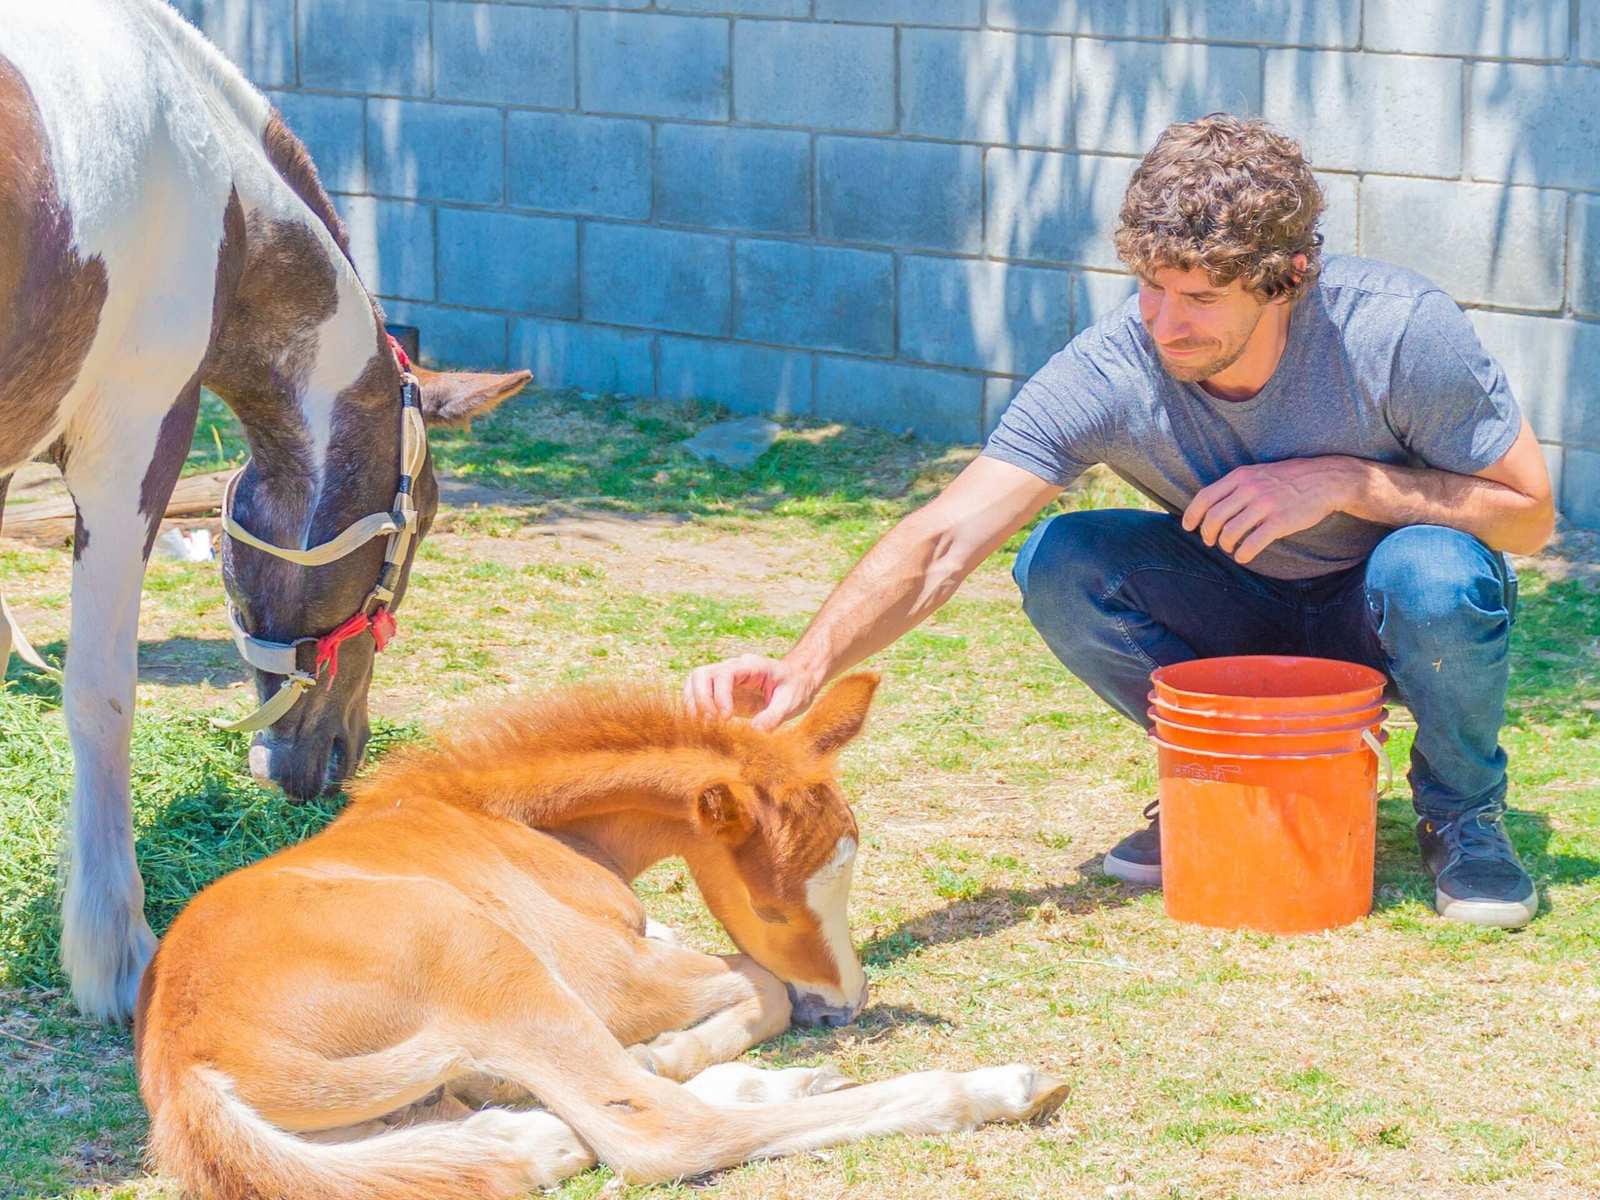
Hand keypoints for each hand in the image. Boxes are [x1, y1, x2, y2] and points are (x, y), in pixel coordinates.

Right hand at [683, 653, 821, 731]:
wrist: (798, 680)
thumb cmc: (796, 688)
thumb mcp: (790, 703)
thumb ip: (773, 717)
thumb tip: (753, 733)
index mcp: (752, 666)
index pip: (725, 674)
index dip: (720, 696)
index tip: (726, 718)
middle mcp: (733, 667)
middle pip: (701, 674)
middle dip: (700, 699)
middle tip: (711, 723)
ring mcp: (724, 677)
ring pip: (695, 681)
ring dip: (693, 704)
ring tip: (704, 726)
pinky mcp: (720, 690)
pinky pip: (697, 692)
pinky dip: (694, 707)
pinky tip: (704, 725)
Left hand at [1182, 457, 1364, 564]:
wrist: (1325, 480)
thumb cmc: (1288, 479)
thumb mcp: (1257, 473)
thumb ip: (1235, 486)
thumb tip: (1210, 506)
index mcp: (1240, 476)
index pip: (1204, 497)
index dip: (1192, 515)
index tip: (1188, 527)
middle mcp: (1249, 489)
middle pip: (1213, 518)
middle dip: (1207, 534)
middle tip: (1210, 542)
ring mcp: (1265, 505)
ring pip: (1230, 533)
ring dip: (1225, 545)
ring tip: (1230, 548)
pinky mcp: (1280, 522)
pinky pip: (1252, 544)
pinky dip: (1243, 554)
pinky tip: (1244, 556)